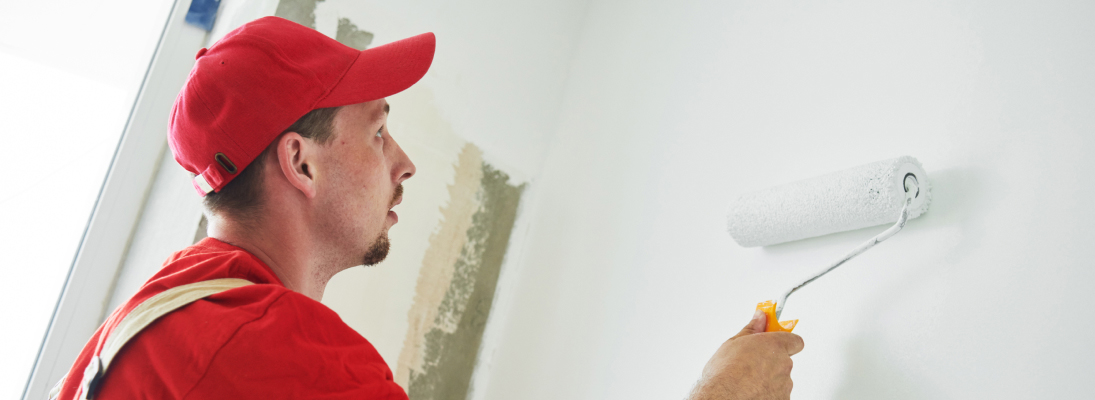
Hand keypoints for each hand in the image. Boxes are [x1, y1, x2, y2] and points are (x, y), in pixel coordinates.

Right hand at [688, 310, 803, 399]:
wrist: (723, 397)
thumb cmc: (725, 374)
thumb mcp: (734, 343)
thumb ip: (752, 329)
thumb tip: (760, 318)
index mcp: (775, 346)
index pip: (794, 340)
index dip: (785, 340)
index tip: (774, 339)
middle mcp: (784, 364)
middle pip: (784, 360)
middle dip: (771, 361)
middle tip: (752, 363)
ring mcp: (784, 385)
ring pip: (780, 379)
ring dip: (768, 378)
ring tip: (747, 380)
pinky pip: (777, 394)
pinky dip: (766, 393)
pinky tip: (750, 391)